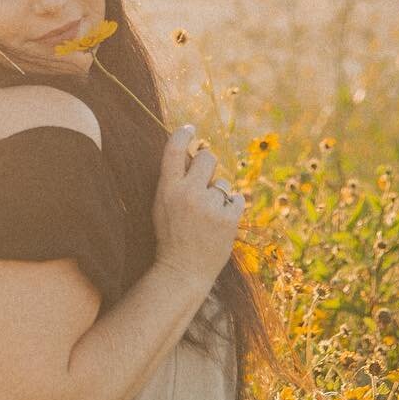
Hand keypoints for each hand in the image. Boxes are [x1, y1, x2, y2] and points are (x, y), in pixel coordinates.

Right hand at [152, 124, 245, 288]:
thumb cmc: (170, 236)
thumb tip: (190, 153)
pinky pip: (237, 198)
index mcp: (167, 189)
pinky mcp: (229, 219)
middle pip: (207, 157)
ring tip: (206, 217)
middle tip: (203, 180)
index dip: (183, 134)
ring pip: (222, 183)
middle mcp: (189, 194)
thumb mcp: (161, 206)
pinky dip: (231, 207)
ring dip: (218, 195)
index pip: (174, 149)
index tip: (189, 128)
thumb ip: (174, 181)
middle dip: (207, 164)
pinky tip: (220, 221)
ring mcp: (210, 206)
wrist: (183, 271)